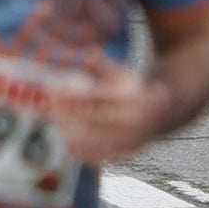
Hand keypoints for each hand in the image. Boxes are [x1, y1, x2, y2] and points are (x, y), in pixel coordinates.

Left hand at [50, 61, 170, 165]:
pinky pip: (98, 156)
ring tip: (55, 122)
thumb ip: (104, 65)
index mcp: (131, 99)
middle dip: (66, 115)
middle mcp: (132, 122)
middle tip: (50, 107)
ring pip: (92, 142)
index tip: (54, 89)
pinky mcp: (124, 154)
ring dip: (69, 133)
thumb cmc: (132, 91)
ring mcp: (129, 141)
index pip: (96, 97)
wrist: (158, 116)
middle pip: (91, 122)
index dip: (72, 94)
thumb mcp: (121, 75)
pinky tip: (66, 138)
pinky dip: (79, 149)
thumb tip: (90, 51)